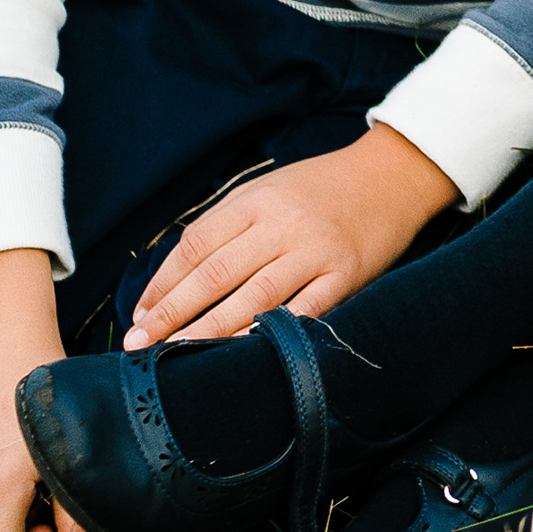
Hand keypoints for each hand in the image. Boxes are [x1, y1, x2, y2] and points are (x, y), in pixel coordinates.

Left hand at [124, 124, 460, 348]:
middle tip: (139, 345)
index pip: (197, 244)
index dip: (163, 283)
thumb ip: (227, 224)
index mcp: (258, 199)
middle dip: (172, 312)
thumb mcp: (270, 189)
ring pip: (254, 297)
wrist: (393, 175)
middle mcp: (284, 223)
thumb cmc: (321, 188)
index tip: (139, 315)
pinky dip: (272, 333)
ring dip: (210, 330)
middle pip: (217, 273)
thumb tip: (174, 279)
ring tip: (176, 356)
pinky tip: (244, 353)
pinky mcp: (346, 274)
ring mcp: (316, 250)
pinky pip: (304, 310)